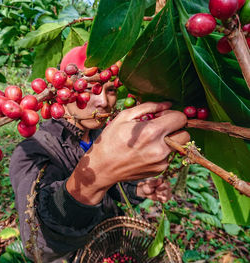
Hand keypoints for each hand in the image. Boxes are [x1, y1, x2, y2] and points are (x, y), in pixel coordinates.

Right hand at [67, 102, 189, 204]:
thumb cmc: (110, 139)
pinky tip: (145, 151)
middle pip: (186, 135)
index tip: (162, 116)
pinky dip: (161, 152)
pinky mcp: (159, 170)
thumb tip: (167, 104)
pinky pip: (168, 157)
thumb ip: (148, 107)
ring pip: (177, 147)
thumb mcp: (124, 117)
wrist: (102, 167)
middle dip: (176, 128)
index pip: (181, 119)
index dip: (172, 114)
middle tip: (161, 128)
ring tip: (150, 141)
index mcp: (151, 132)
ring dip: (169, 141)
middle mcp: (160, 149)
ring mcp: (161, 162)